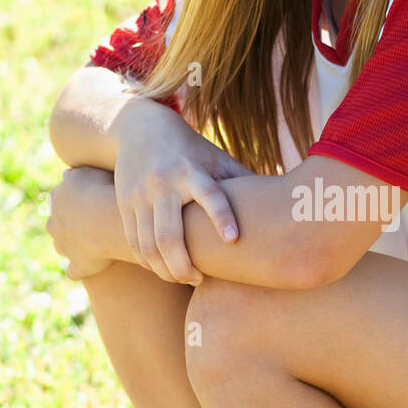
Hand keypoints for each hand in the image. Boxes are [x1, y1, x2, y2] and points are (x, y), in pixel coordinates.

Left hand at [46, 167, 116, 279]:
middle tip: (92, 222)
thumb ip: (77, 174)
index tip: (90, 200)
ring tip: (95, 243)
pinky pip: (75, 270)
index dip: (74, 201)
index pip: (59, 200)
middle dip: (69, 225)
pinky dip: (79, 269)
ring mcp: (64, 246)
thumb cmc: (104, 189)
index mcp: (56, 199)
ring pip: (63, 247)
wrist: (111, 218)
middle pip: (57, 225)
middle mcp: (54, 224)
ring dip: (74, 246)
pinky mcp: (78, 265)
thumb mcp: (89, 171)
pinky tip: (91, 267)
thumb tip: (67, 174)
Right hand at [113, 105, 253, 283]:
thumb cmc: (190, 149)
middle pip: (169, 235)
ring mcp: (139, 196)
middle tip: (199, 280)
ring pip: (148, 245)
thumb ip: (241, 180)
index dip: (222, 217)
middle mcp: (163, 183)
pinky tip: (162, 270)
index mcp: (191, 170)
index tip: (234, 240)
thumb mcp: (216, 157)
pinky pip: (133, 243)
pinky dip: (147, 262)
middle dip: (184, 266)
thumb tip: (283, 202)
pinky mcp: (124, 205)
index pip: (209, 195)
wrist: (138, 126)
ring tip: (185, 279)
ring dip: (165, 270)